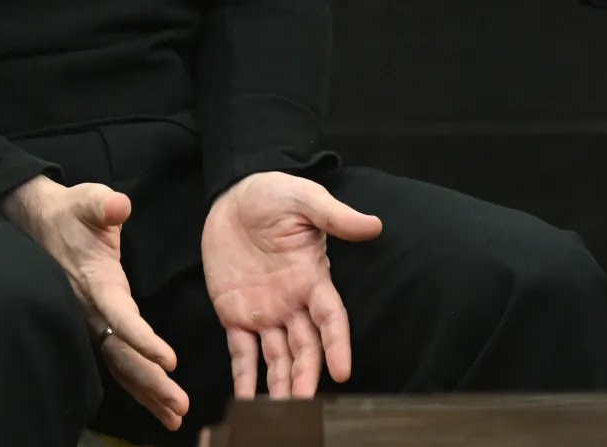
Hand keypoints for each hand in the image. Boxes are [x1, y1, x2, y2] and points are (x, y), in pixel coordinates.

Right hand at [0, 176, 187, 430]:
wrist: (40, 223)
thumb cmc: (72, 213)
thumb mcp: (88, 201)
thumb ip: (103, 205)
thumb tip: (118, 206)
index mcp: (97, 283)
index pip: (121, 317)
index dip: (143, 340)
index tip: (170, 361)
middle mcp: (92, 310)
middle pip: (123, 354)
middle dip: (151, 382)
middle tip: (180, 407)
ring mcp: (92, 322)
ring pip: (120, 364)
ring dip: (147, 391)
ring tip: (174, 417)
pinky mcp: (96, 326)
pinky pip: (117, 360)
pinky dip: (137, 383)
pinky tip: (156, 402)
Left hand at [203, 172, 383, 397]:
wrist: (233, 195)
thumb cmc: (273, 193)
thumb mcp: (304, 199)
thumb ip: (335, 217)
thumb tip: (373, 225)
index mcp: (312, 277)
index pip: (331, 317)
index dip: (338, 344)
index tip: (342, 370)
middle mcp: (292, 301)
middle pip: (306, 346)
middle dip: (307, 374)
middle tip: (304, 403)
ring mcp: (264, 311)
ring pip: (277, 356)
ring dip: (281, 384)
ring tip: (280, 413)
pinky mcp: (234, 313)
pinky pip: (241, 351)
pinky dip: (244, 377)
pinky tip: (246, 400)